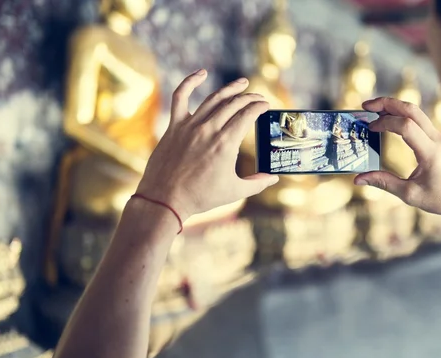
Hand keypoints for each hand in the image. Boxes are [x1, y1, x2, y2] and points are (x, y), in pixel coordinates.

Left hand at [137, 70, 278, 220]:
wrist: (165, 199)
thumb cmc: (201, 197)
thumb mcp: (235, 192)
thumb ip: (258, 183)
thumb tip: (274, 178)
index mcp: (226, 144)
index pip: (248, 115)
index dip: (260, 107)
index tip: (266, 105)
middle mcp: (209, 129)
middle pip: (234, 104)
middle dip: (250, 98)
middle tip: (259, 98)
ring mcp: (190, 126)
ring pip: (214, 99)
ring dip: (231, 89)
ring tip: (242, 83)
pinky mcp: (174, 126)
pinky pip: (180, 97)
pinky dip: (190, 82)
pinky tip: (201, 73)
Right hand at [355, 97, 440, 223]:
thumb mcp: (409, 195)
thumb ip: (384, 183)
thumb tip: (358, 180)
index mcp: (430, 153)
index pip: (406, 127)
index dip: (385, 123)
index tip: (370, 129)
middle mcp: (436, 140)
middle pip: (412, 110)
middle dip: (387, 103)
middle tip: (366, 105)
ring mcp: (439, 137)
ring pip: (416, 112)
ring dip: (394, 106)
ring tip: (374, 110)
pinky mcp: (438, 139)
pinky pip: (419, 120)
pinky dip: (402, 115)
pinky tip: (388, 119)